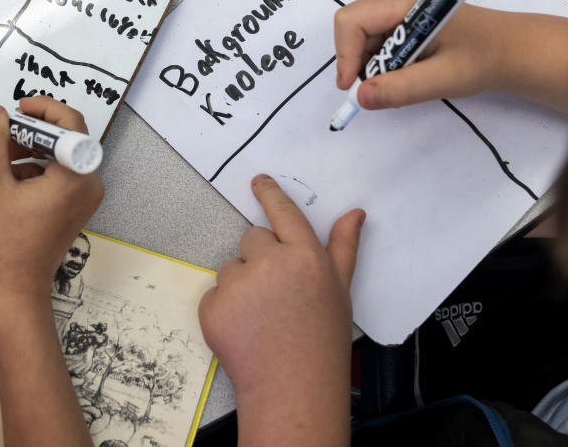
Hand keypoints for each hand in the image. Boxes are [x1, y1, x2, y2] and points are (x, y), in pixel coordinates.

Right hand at [0, 96, 103, 316]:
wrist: (15, 285)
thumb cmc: (4, 239)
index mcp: (76, 175)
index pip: (70, 123)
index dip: (44, 108)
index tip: (18, 107)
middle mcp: (90, 183)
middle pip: (69, 138)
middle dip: (35, 130)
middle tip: (4, 133)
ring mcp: (87, 196)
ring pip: (64, 156)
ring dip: (34, 148)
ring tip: (1, 157)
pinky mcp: (78, 206)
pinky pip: (62, 174)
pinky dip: (39, 167)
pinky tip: (10, 177)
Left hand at [199, 175, 363, 445]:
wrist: (293, 388)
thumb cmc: (322, 340)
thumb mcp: (340, 290)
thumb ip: (343, 247)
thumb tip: (354, 212)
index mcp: (305, 256)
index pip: (283, 212)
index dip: (269, 193)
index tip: (258, 180)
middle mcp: (271, 262)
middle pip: (251, 238)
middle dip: (259, 257)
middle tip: (275, 292)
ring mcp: (238, 284)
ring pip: (231, 266)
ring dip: (241, 284)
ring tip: (262, 316)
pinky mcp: (213, 305)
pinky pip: (215, 293)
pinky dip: (225, 308)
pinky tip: (245, 329)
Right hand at [333, 0, 567, 113]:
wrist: (514, 50)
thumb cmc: (483, 59)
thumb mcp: (443, 78)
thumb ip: (401, 88)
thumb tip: (360, 98)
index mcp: (403, 2)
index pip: (351, 22)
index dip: (345, 56)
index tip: (353, 90)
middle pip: (352, 26)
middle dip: (357, 60)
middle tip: (381, 87)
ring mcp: (398, 5)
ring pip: (361, 34)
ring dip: (371, 63)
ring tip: (404, 79)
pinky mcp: (402, 16)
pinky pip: (375, 37)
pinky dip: (382, 60)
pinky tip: (408, 70)